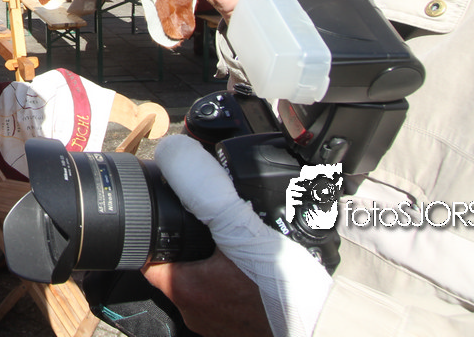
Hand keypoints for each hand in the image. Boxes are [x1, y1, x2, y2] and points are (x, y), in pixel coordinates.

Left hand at [142, 135, 331, 336]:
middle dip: (187, 237)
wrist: (327, 326)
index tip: (164, 203)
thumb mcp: (243, 231)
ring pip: (205, 278)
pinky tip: (256, 258)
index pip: (147, 253)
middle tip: (206, 212)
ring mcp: (222, 321)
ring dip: (214, 255)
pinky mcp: (247, 324)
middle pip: (176, 263)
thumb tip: (177, 155)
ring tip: (233, 231)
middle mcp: (197, 310)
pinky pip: (231, 292)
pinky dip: (237, 274)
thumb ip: (207, 192)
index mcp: (184, 289)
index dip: (152, 225)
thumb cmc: (286, 293)